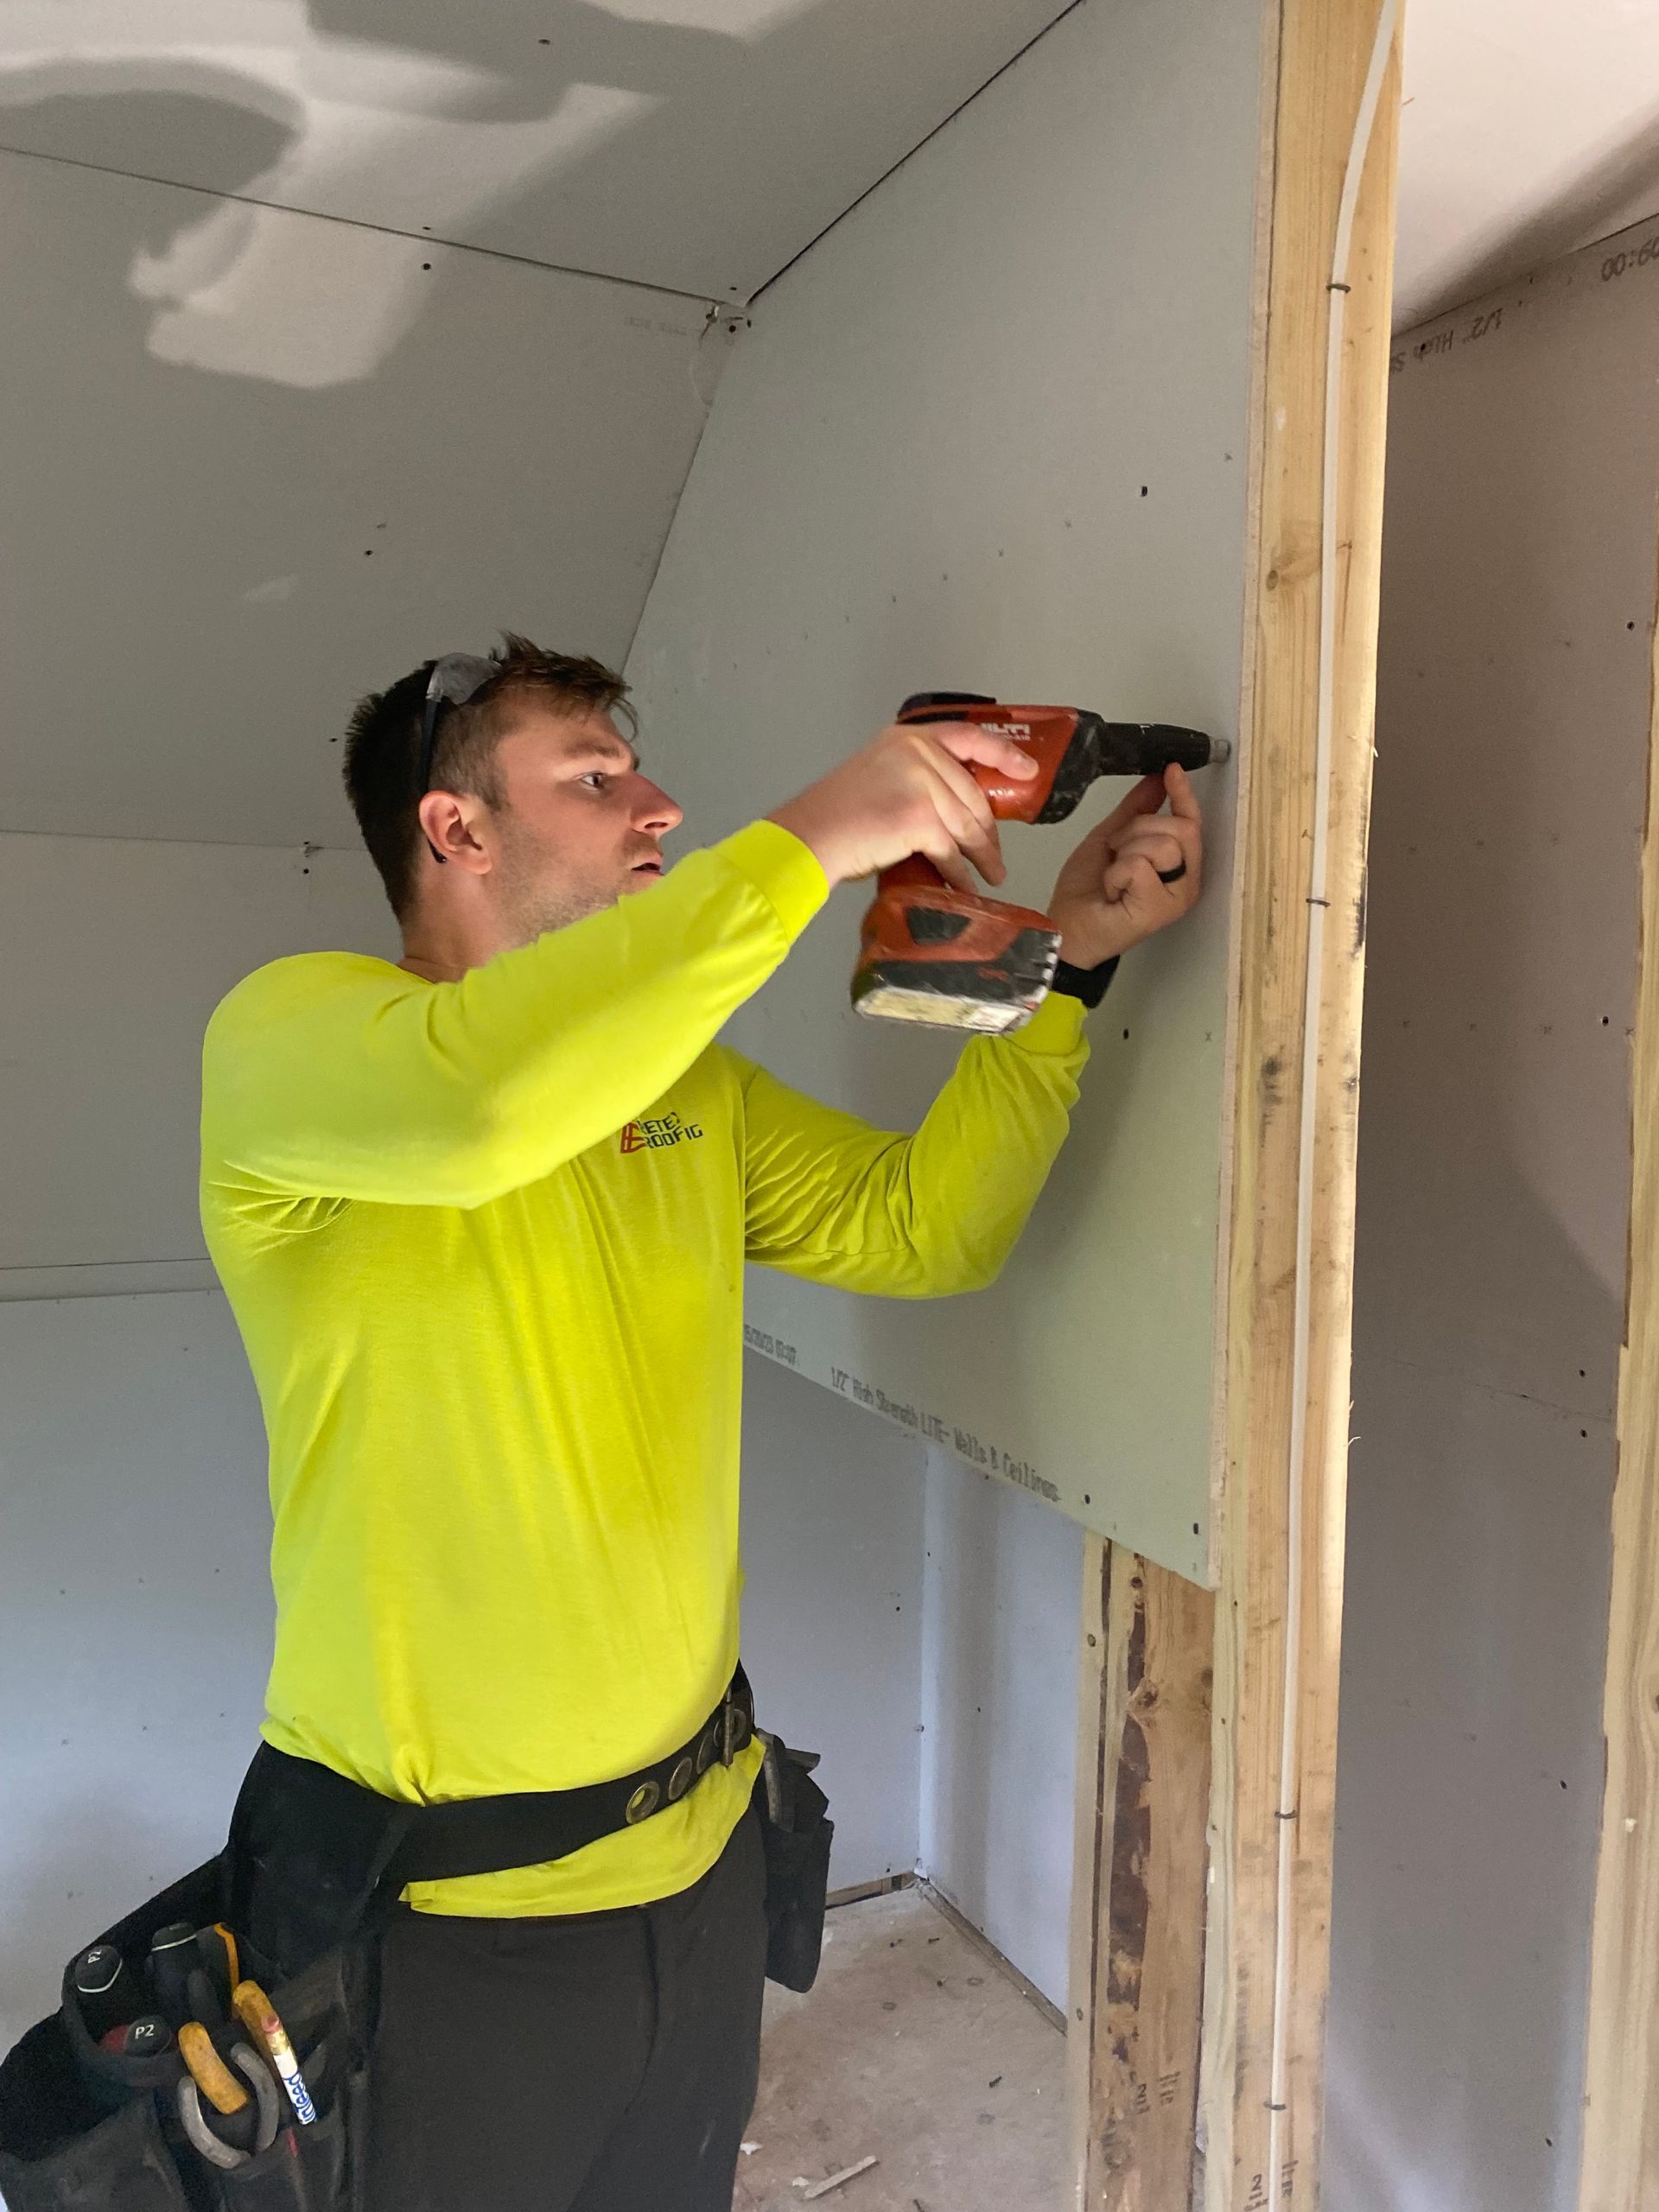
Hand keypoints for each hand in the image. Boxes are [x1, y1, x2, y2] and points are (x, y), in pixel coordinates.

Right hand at [768, 721, 1038, 890]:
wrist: (810, 836)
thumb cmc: (836, 814)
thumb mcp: (880, 774)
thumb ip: (916, 776)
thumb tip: (958, 806)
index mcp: (909, 737)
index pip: (969, 738)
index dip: (1003, 755)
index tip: (1028, 771)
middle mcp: (919, 753)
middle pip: (972, 793)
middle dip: (989, 829)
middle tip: (997, 853)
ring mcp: (921, 784)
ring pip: (967, 825)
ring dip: (983, 855)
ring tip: (993, 874)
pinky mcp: (920, 818)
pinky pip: (951, 851)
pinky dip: (960, 873)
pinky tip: (965, 887)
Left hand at [1047, 763, 1203, 967]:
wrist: (1067, 924)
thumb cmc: (1089, 888)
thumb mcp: (1111, 837)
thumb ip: (1136, 810)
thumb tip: (1157, 778)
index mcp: (1179, 864)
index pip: (1191, 821)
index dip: (1184, 795)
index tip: (1171, 769)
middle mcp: (1187, 881)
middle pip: (1182, 828)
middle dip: (1140, 828)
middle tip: (1116, 850)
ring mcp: (1178, 897)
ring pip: (1164, 845)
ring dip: (1127, 852)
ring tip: (1114, 875)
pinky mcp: (1162, 909)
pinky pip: (1142, 866)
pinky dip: (1117, 873)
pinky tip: (1113, 891)